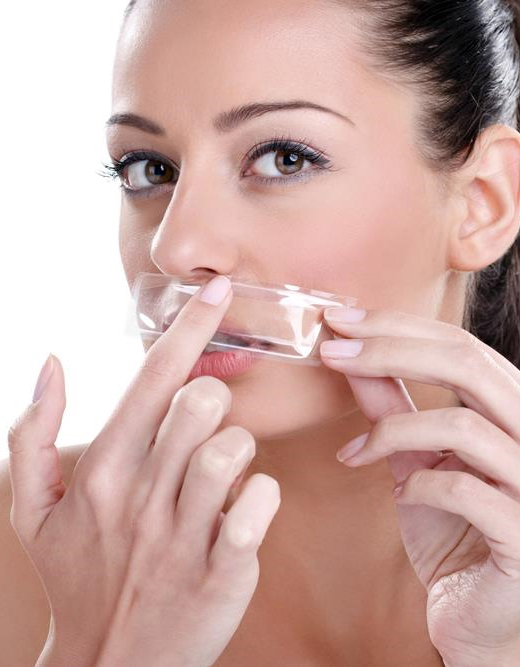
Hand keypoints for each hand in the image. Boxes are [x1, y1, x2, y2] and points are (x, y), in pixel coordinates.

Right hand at [7, 275, 280, 666]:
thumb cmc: (77, 575)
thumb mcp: (33, 509)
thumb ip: (32, 432)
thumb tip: (52, 363)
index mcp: (102, 470)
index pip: (154, 378)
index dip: (190, 327)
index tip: (219, 290)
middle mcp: (142, 496)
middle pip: (203, 402)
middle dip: (215, 399)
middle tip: (203, 427)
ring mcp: (183, 535)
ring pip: (234, 448)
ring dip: (238, 450)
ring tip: (220, 474)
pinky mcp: (223, 571)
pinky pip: (261, 504)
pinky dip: (262, 496)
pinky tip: (243, 511)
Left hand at [319, 306, 519, 666]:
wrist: (482, 615)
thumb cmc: (456, 530)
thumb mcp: (418, 458)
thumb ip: (393, 406)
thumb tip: (350, 355)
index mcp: (511, 408)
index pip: (460, 344)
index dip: (396, 326)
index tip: (337, 320)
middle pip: (467, 365)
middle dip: (388, 350)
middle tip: (331, 351)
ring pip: (464, 426)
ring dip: (391, 430)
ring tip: (353, 452)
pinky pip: (465, 491)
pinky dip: (416, 487)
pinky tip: (397, 495)